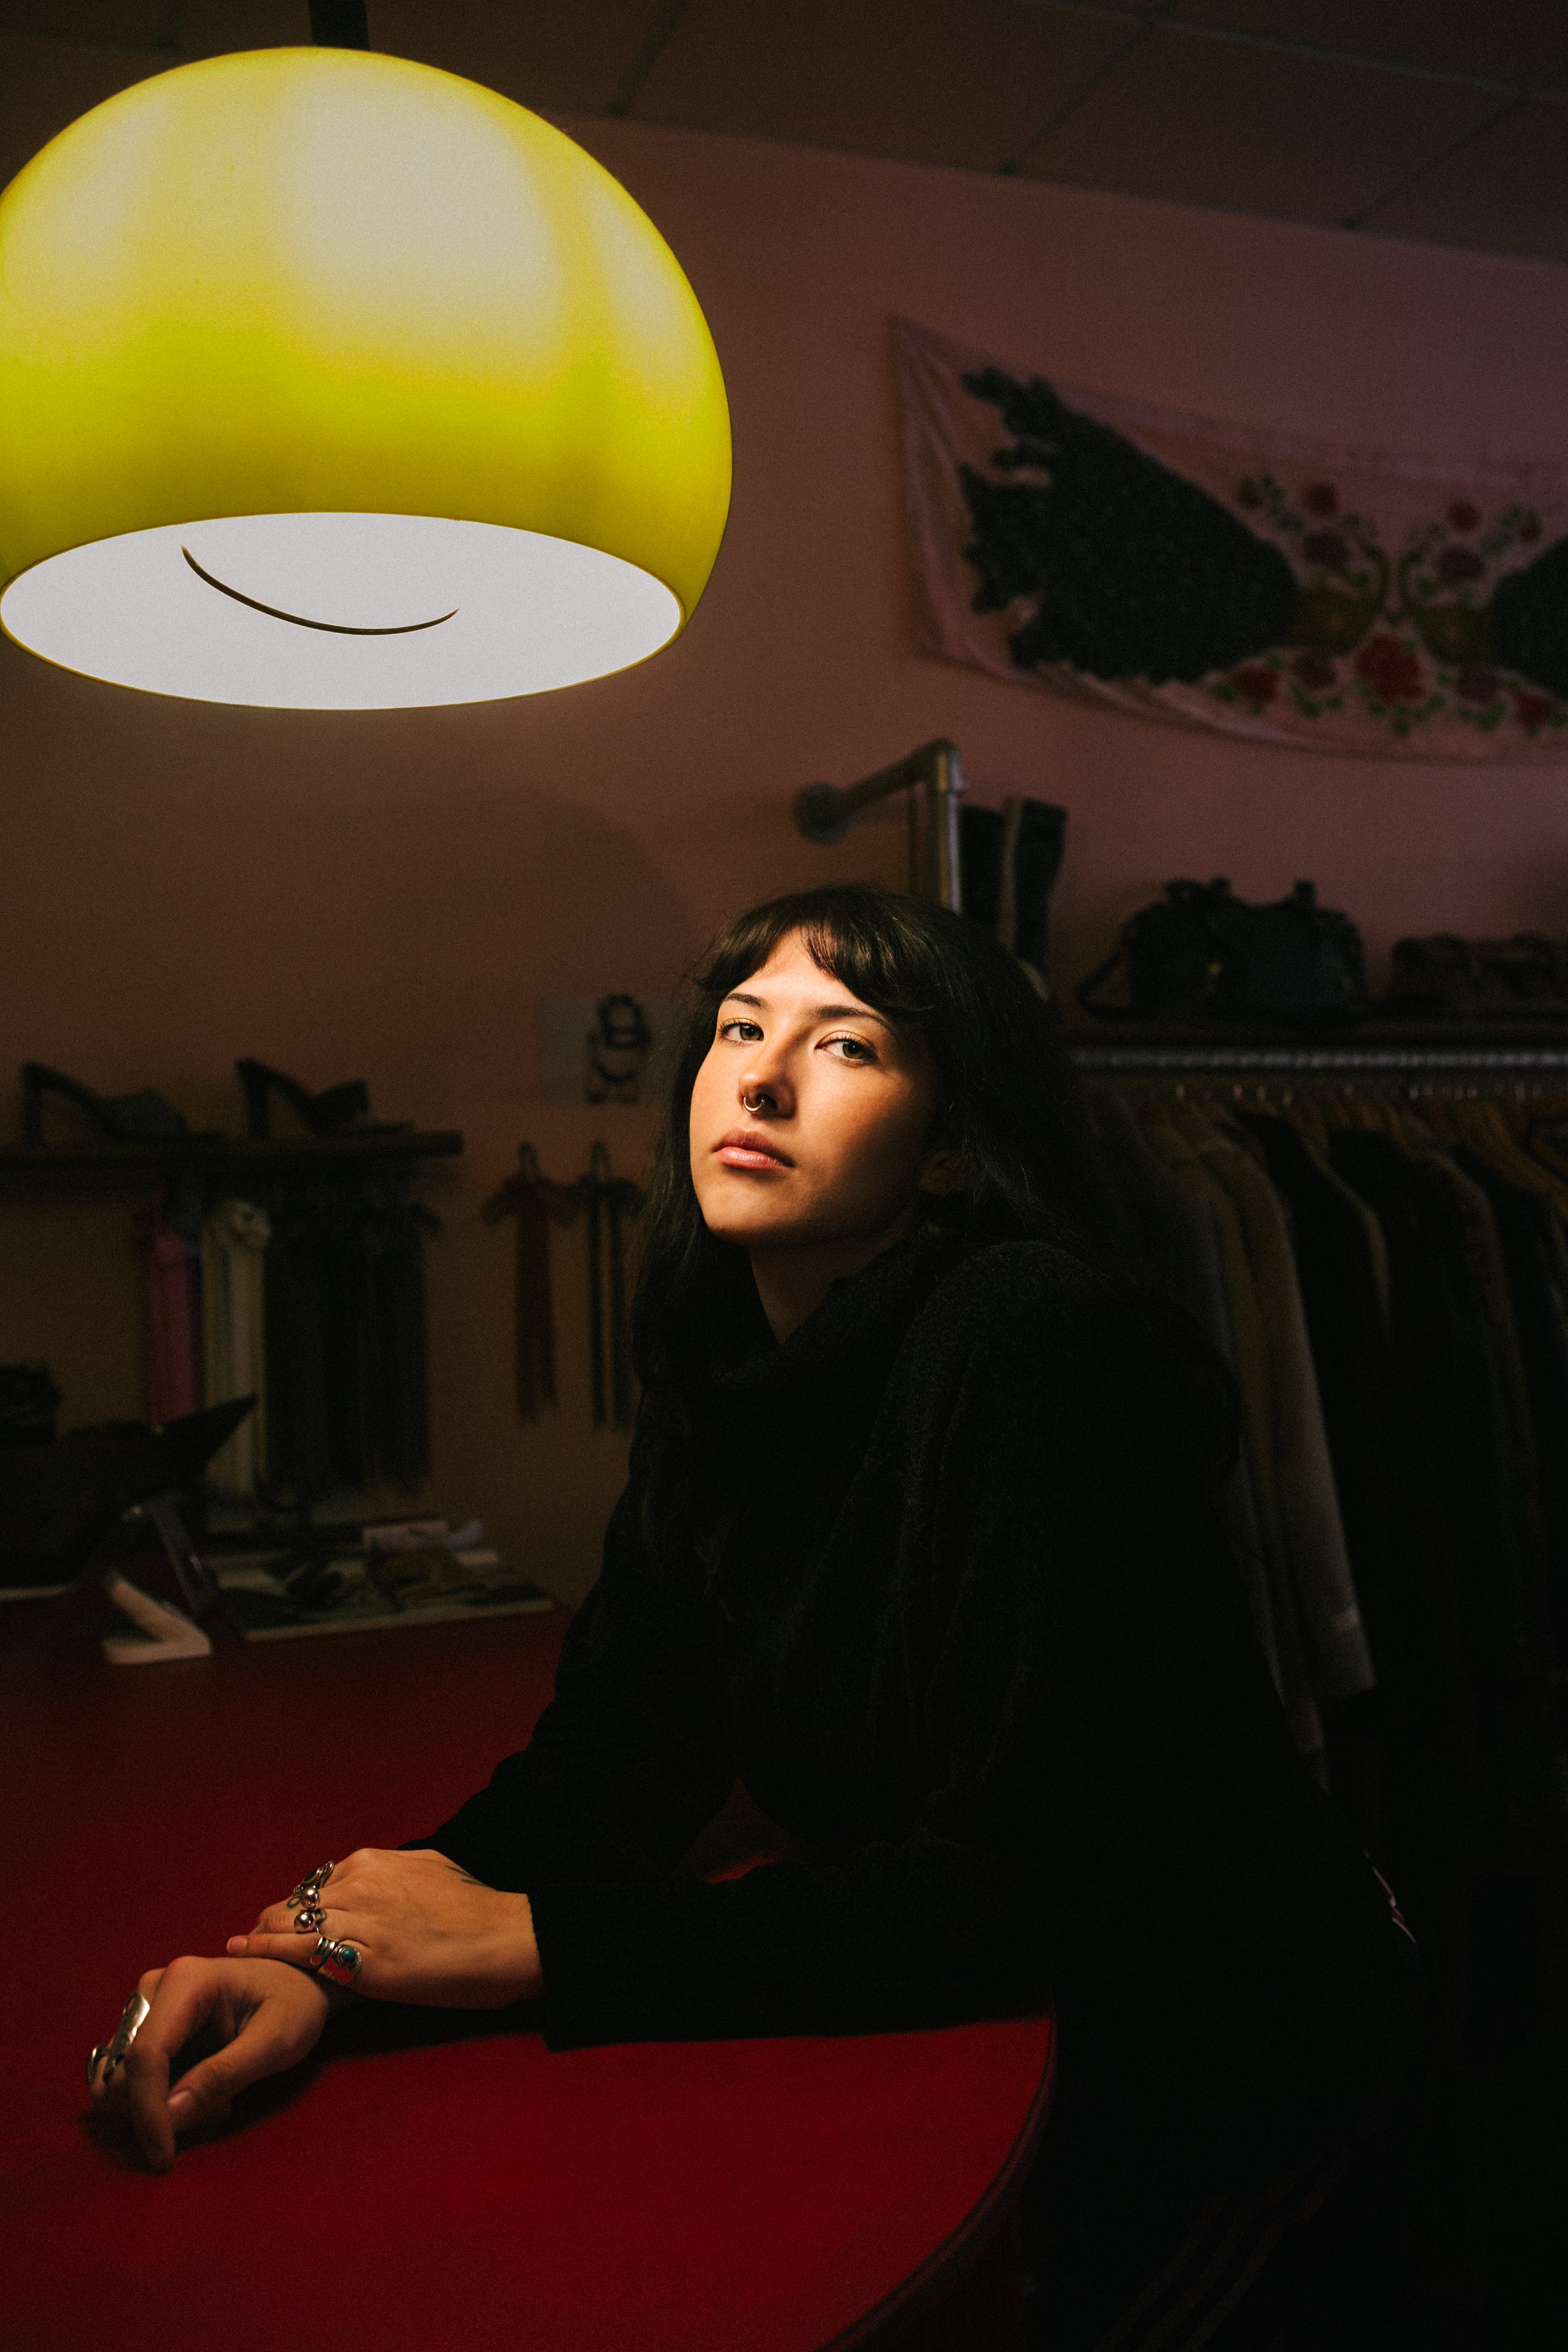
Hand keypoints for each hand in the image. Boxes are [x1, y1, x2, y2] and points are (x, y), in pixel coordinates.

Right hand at [89, 1956, 331, 2171]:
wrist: (300, 1984)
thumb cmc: (295, 2005)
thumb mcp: (275, 2042)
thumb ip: (224, 2075)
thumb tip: (170, 2116)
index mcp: (185, 1981)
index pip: (145, 2056)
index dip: (147, 2112)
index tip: (164, 2156)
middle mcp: (154, 1991)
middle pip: (122, 2071)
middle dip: (156, 2113)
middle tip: (219, 2113)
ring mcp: (146, 2010)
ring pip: (120, 2080)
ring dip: (157, 2110)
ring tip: (215, 2103)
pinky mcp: (147, 2030)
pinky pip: (131, 2080)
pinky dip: (158, 2102)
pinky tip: (201, 2095)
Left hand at [228, 1847, 542, 2007]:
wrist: (504, 1938)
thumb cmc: (476, 1908)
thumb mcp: (432, 1869)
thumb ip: (396, 1871)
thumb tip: (378, 1874)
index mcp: (376, 1862)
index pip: (319, 1882)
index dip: (298, 1904)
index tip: (283, 1918)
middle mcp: (361, 1885)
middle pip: (299, 1902)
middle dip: (273, 1919)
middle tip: (251, 1935)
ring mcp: (361, 1923)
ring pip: (294, 1924)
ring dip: (263, 1936)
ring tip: (240, 1946)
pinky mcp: (365, 1962)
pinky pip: (304, 1954)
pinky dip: (271, 1953)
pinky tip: (247, 1954)